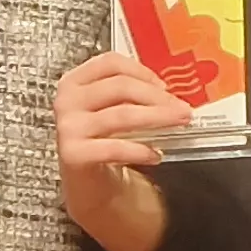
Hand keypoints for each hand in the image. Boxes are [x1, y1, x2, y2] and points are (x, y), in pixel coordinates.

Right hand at [57, 51, 186, 177]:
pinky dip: (141, 150)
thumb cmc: (104, 144)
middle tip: (182, 108)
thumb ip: (133, 96)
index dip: (142, 71)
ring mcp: (69, 127)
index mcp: (75, 82)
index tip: (164, 85)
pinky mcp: (74, 154)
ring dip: (157, 118)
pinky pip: (116, 147)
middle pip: (120, 86)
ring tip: (178, 123)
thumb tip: (169, 91)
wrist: (91, 187)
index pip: (111, 63)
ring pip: (122, 114)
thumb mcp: (113, 111)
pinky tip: (155, 154)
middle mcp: (68, 101)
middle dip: (158, 97)